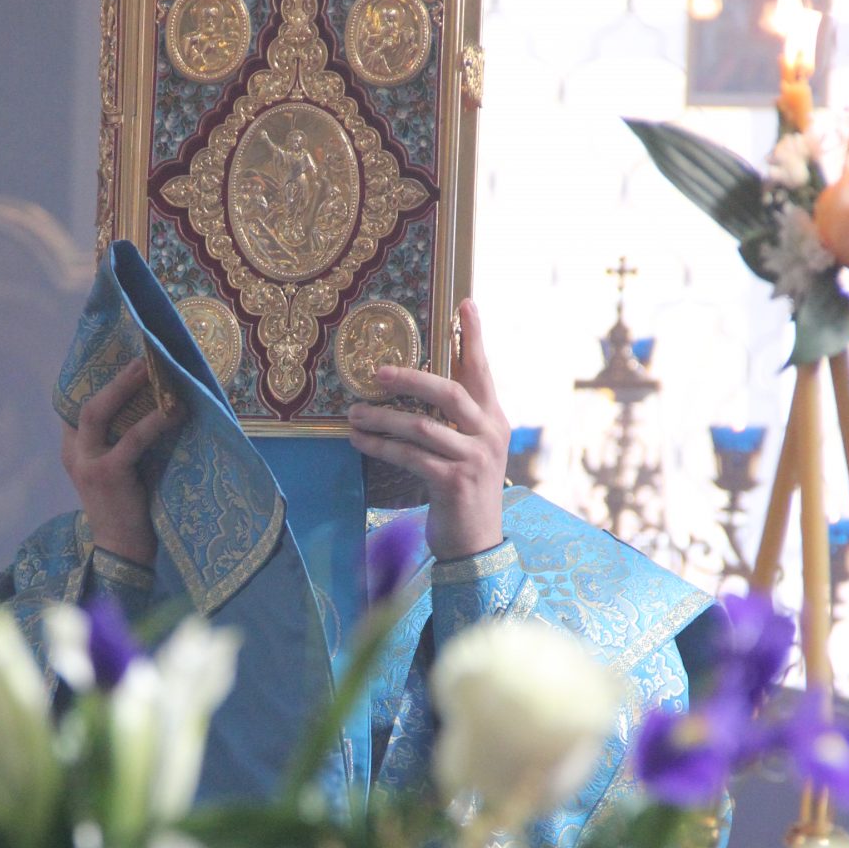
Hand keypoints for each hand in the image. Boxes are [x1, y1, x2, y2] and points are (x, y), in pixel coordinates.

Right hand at [60, 359, 170, 566]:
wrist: (123, 552)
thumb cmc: (129, 509)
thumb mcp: (118, 470)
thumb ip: (122, 442)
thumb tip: (154, 403)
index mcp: (73, 451)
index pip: (79, 407)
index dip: (99, 381)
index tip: (122, 358)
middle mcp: (73, 454)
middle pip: (88, 404)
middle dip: (115, 379)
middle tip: (142, 358)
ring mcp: (86, 464)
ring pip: (100, 413)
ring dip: (128, 387)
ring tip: (156, 371)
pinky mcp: (107, 474)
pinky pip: (132, 438)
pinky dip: (155, 421)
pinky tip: (175, 411)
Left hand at [345, 299, 508, 562]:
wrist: (475, 544)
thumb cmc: (464, 492)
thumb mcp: (468, 451)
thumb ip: (456, 422)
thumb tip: (421, 389)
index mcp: (494, 420)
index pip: (483, 371)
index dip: (474, 337)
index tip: (464, 303)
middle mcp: (490, 434)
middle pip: (450, 392)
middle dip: (411, 377)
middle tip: (377, 371)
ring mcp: (474, 459)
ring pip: (422, 426)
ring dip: (382, 417)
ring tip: (354, 412)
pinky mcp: (453, 483)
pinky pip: (410, 456)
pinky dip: (380, 446)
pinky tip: (359, 440)